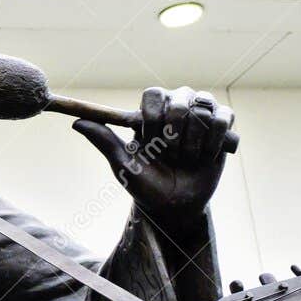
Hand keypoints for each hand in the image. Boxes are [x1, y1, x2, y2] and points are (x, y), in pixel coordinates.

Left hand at [73, 86, 233, 229]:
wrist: (175, 206)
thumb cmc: (145, 184)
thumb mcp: (123, 165)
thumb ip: (104, 141)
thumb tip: (76, 123)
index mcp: (150, 113)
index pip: (153, 94)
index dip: (154, 117)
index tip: (150, 141)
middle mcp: (175, 107)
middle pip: (180, 96)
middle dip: (174, 130)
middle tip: (169, 154)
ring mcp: (200, 114)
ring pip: (203, 107)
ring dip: (193, 139)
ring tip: (186, 159)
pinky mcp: (223, 126)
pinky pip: (224, 118)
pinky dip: (214, 139)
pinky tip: (205, 157)